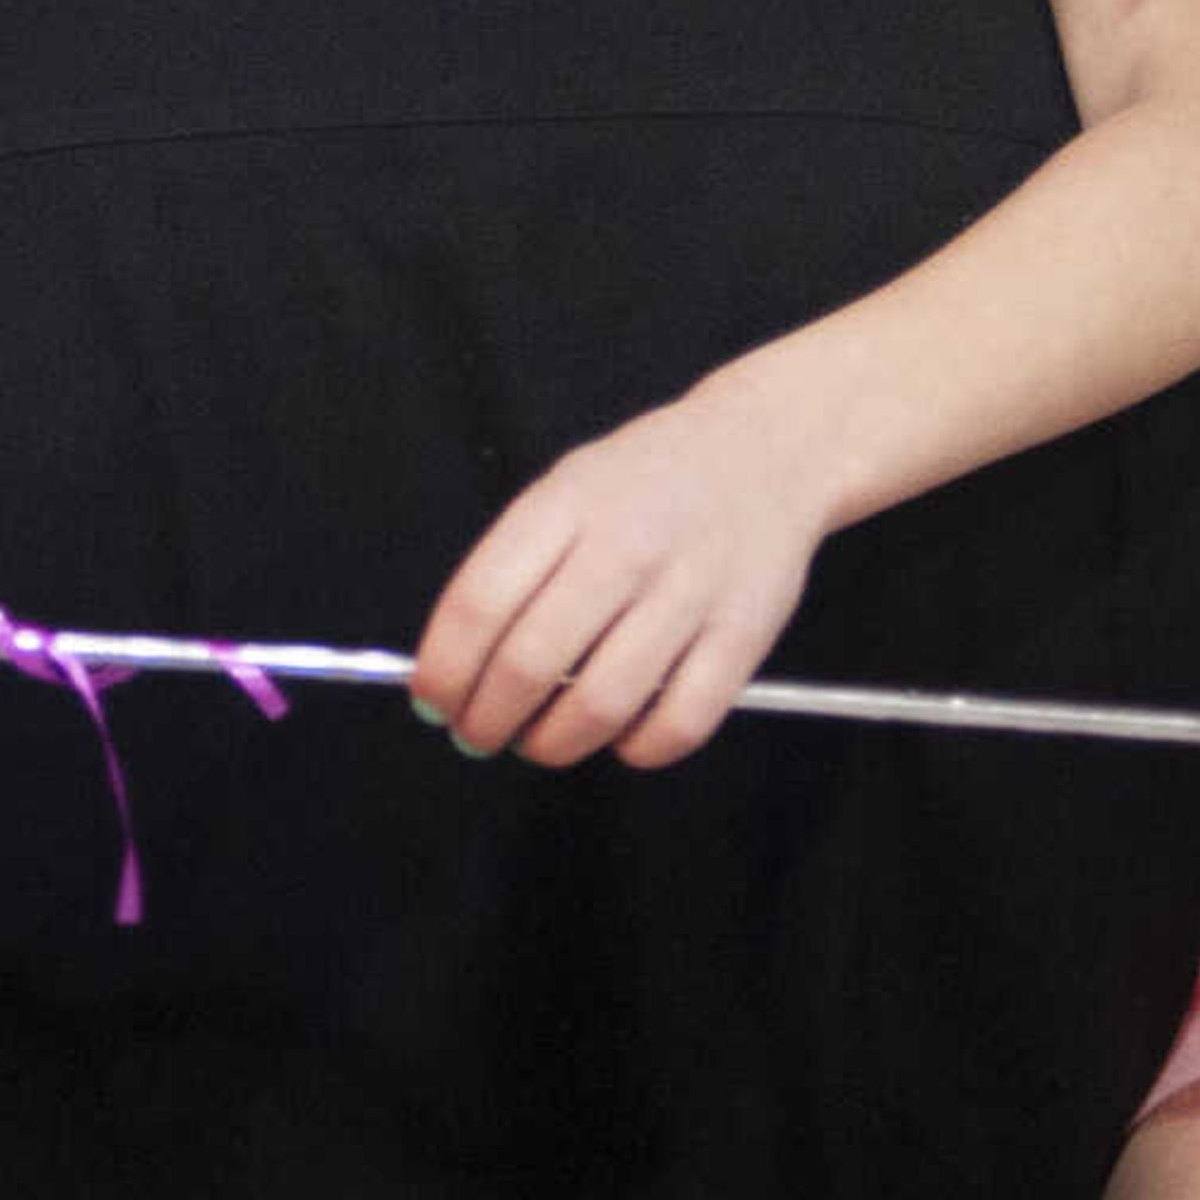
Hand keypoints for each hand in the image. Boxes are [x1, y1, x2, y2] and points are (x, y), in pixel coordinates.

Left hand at [408, 373, 842, 768]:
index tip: (432, 701)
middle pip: (529, 663)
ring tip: (539, 742)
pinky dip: (636, 750)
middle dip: (486, 720)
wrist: (766, 449)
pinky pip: (678, 724)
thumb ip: (514, 565)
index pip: (478, 604)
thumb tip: (454, 664)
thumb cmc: (649, 478)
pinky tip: (620, 738)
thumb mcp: (567, 487)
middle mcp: (624, 548)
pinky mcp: (742, 638)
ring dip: (551, 744)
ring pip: (600, 705)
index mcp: (566, 506)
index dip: (443, 669)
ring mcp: (688, 594)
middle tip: (477, 735)